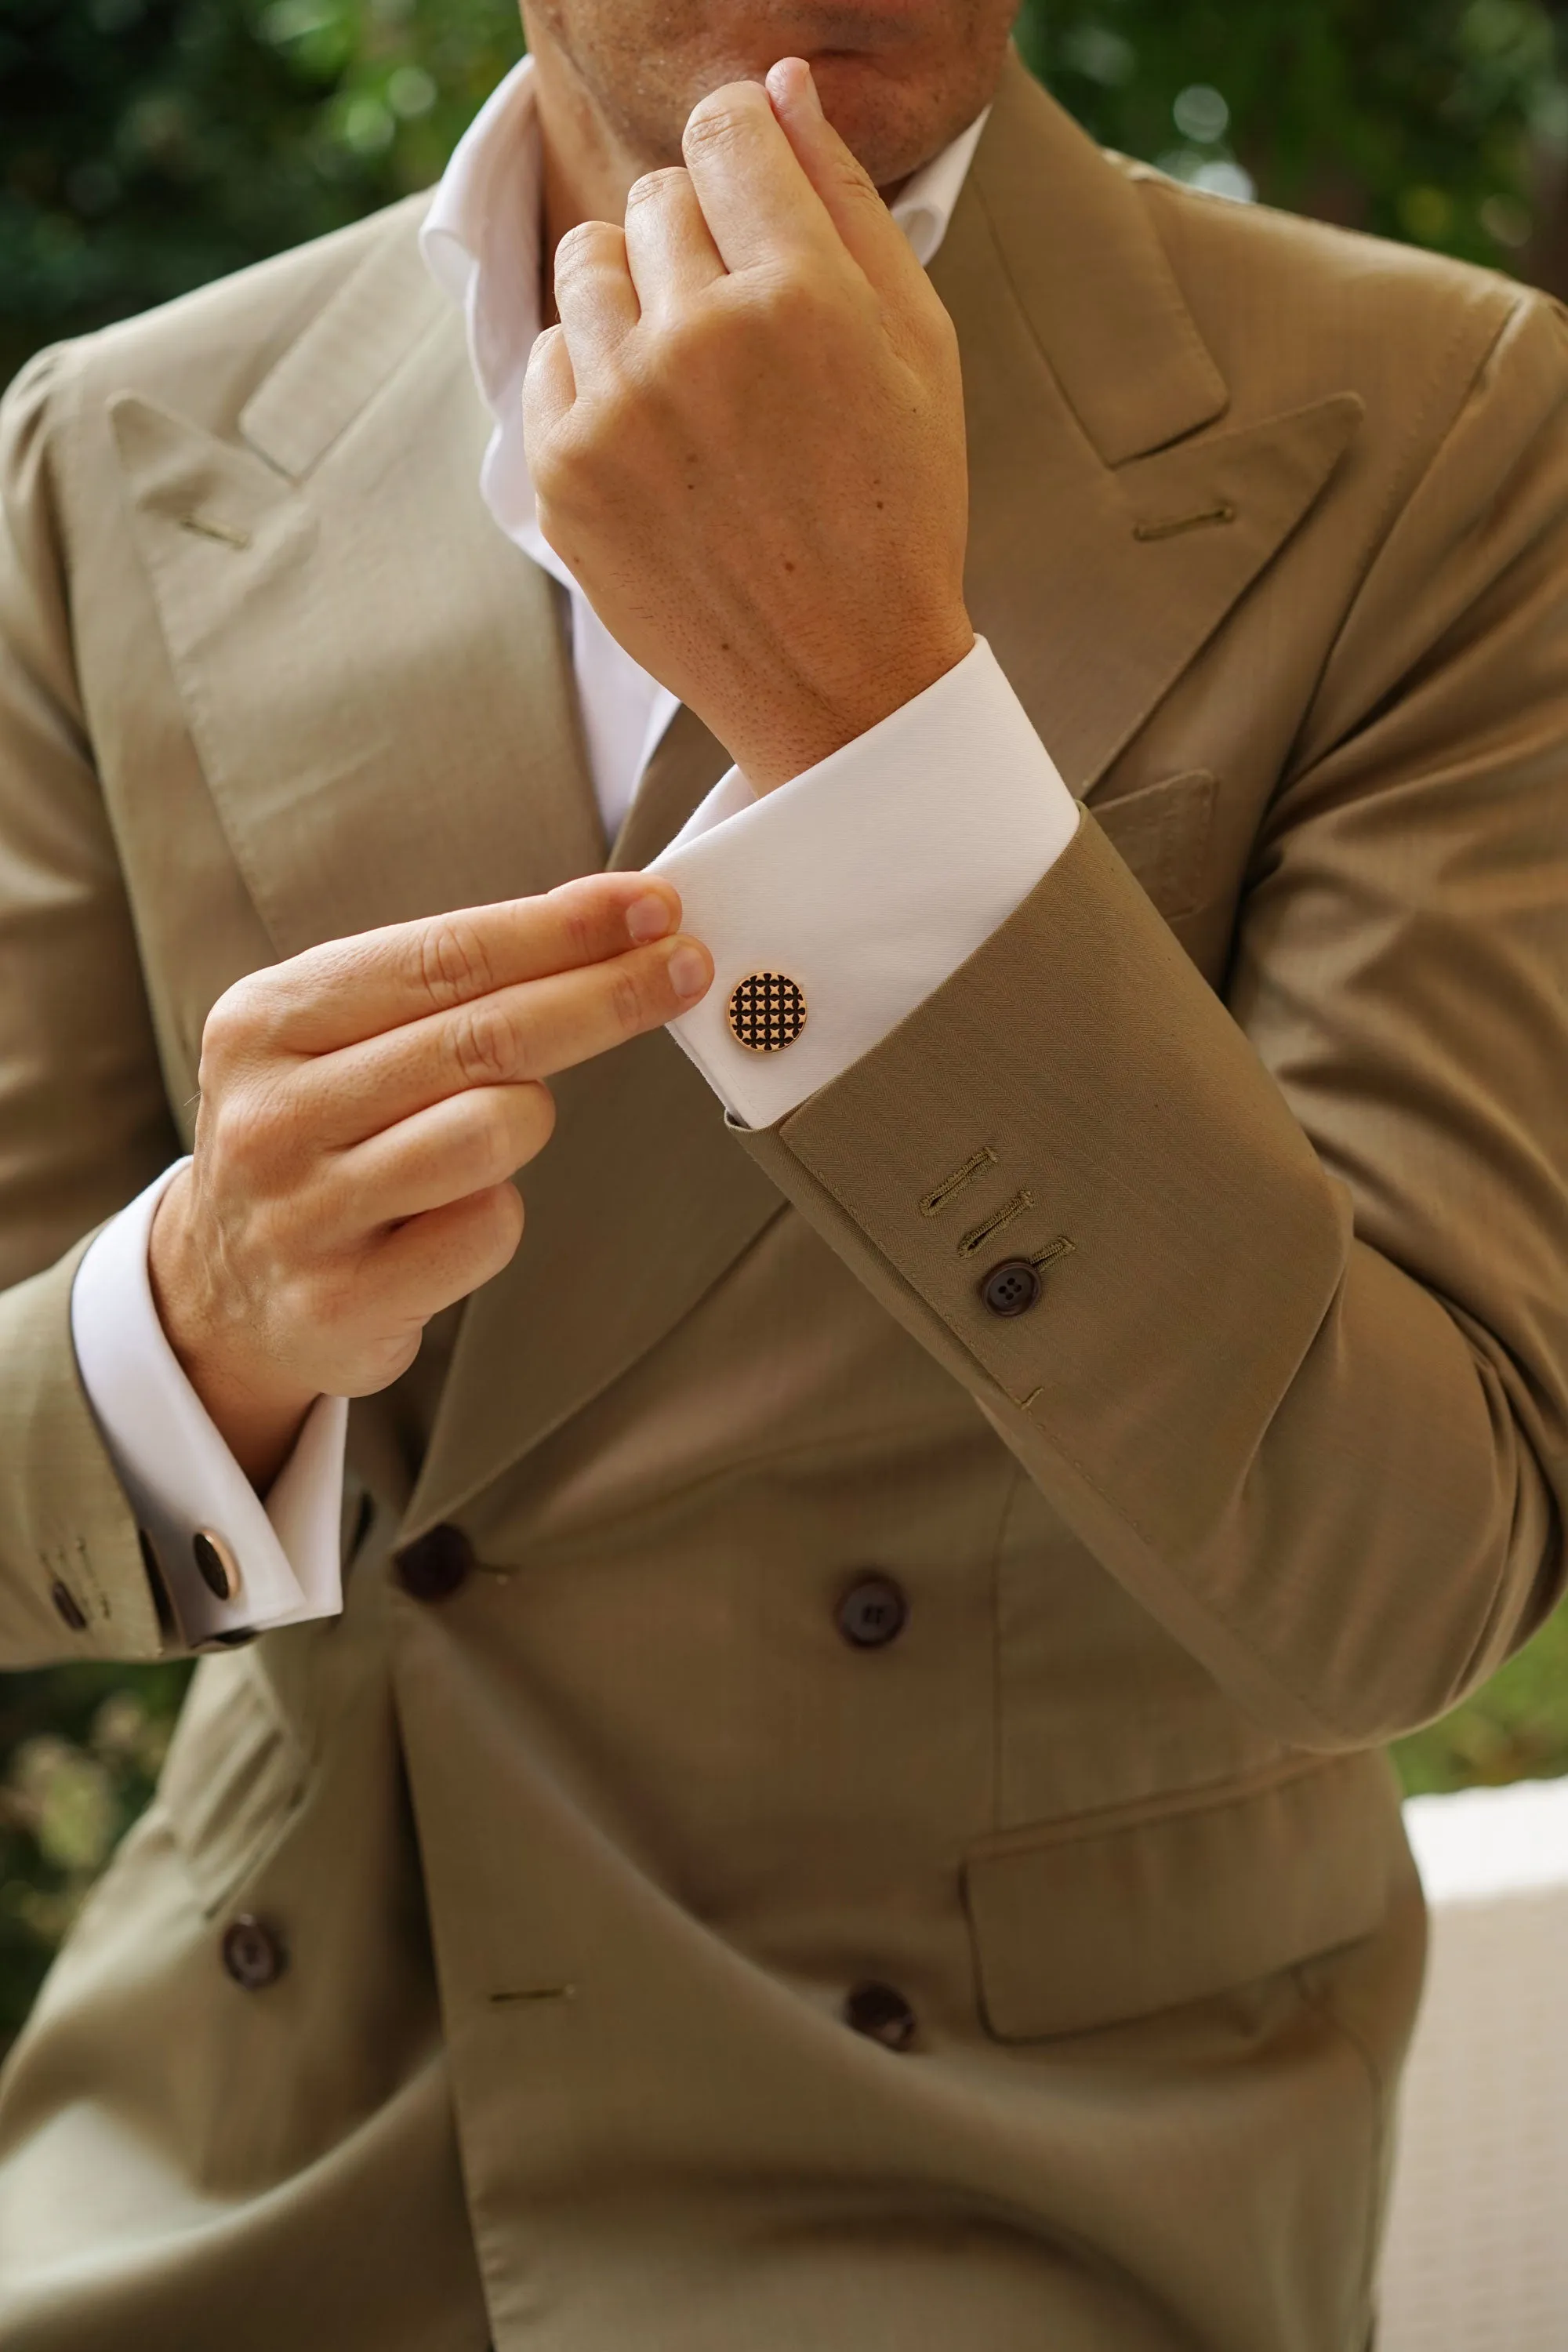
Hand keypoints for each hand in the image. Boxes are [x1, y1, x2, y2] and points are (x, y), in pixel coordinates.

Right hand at [149, 876, 711, 1487]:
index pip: (445, 957)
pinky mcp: (341, 1301)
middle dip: (604, 995)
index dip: (561, 929)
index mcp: (268, 1020)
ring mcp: (301, 1213)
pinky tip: (451, 1219)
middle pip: (483, 1037)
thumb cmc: (321, 1137)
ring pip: (492, 1132)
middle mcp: (271, 1112)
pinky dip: (498, 1214)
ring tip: (495, 1129)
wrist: (227, 1291)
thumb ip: (449, 986)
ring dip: (531, 1118)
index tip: (653, 906)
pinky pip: (488, 1229)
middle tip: (686, 969)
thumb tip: (611, 921)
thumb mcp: (339, 1039)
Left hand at [523, 56, 974, 793]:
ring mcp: (619, 409)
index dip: (742, 156)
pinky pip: (549, 354)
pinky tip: (659, 437)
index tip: (754, 205)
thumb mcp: (917, 346)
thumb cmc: (897, 508)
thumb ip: (848, 200)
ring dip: (635, 298)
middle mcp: (699, 338)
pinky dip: (595, 377)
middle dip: (697, 241)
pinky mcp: (563, 471)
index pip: (724, 130)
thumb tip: (778, 86)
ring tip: (695, 381)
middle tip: (747, 338)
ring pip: (586, 263)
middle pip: (655, 197)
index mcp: (801, 294)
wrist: (840, 679)